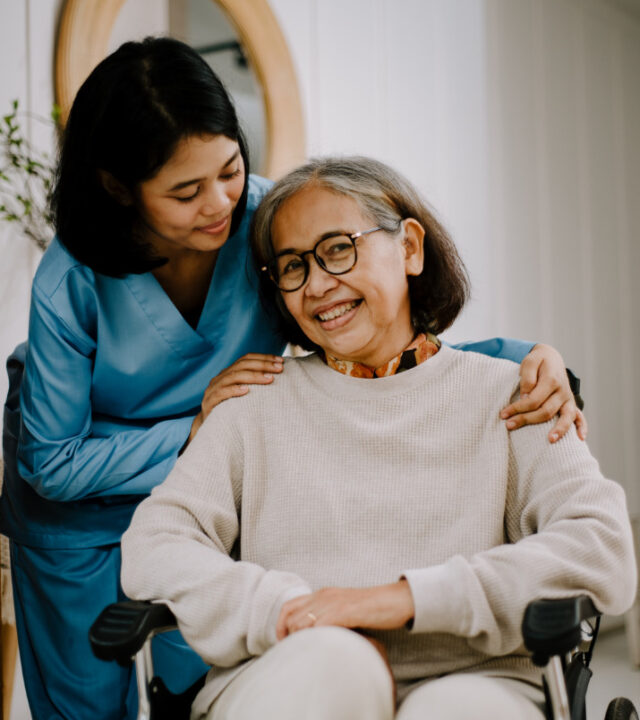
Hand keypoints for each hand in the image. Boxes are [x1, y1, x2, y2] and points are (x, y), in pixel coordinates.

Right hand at [184, 354, 282, 447]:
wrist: (210, 430)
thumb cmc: (232, 411)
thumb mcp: (244, 396)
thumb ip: (255, 385)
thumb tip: (279, 377)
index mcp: (229, 373)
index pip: (246, 359)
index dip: (264, 358)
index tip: (281, 361)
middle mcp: (221, 378)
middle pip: (242, 365)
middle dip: (263, 365)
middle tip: (279, 369)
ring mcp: (213, 389)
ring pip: (233, 377)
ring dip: (253, 376)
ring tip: (269, 379)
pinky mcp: (209, 403)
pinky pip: (221, 393)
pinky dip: (234, 390)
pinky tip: (246, 390)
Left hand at [276, 581, 413, 640]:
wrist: (396, 599)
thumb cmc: (373, 609)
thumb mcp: (345, 609)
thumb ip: (329, 617)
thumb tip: (315, 635)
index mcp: (322, 593)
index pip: (288, 607)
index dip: (281, 626)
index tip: (284, 643)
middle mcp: (324, 595)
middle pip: (291, 617)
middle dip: (288, 637)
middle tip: (296, 652)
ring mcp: (334, 602)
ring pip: (301, 623)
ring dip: (301, 640)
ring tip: (310, 652)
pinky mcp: (345, 611)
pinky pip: (320, 625)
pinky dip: (316, 638)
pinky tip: (323, 647)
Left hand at [500, 343, 586, 442]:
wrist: (551, 357)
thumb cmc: (537, 361)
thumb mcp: (529, 362)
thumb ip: (527, 378)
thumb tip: (525, 398)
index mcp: (552, 379)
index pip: (534, 400)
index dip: (518, 408)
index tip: (504, 414)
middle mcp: (562, 391)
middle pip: (546, 411)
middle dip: (526, 420)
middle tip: (509, 425)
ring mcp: (568, 398)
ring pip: (565, 417)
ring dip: (559, 429)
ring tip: (549, 440)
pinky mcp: (571, 404)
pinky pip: (580, 417)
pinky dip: (582, 427)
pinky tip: (580, 438)